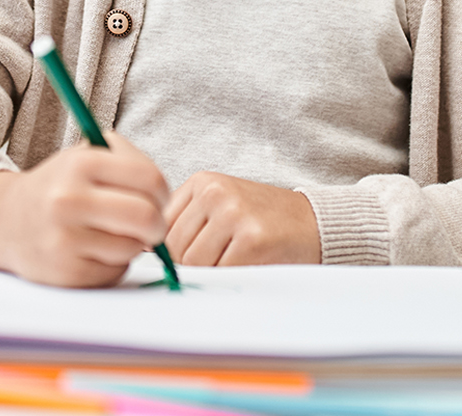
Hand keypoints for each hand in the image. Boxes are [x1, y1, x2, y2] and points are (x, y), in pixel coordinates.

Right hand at [0, 131, 169, 286]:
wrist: (5, 221)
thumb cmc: (59, 187)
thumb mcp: (86, 156)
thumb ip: (129, 164)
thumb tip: (164, 197)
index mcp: (81, 163)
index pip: (150, 179)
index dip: (162, 193)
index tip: (156, 199)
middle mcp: (69, 199)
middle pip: (146, 218)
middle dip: (156, 225)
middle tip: (149, 226)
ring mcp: (65, 238)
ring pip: (132, 248)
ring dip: (131, 245)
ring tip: (108, 234)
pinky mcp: (65, 271)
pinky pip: (114, 271)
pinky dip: (112, 264)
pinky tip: (91, 251)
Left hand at [163, 171, 321, 265]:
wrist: (315, 223)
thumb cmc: (263, 221)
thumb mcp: (221, 207)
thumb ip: (187, 224)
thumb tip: (146, 254)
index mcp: (202, 182)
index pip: (161, 227)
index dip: (172, 251)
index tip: (193, 257)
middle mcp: (215, 192)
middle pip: (175, 247)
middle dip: (191, 266)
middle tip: (219, 263)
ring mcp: (233, 213)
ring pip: (193, 264)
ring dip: (211, 273)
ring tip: (235, 262)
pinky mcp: (251, 238)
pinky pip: (219, 273)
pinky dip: (229, 279)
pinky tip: (248, 266)